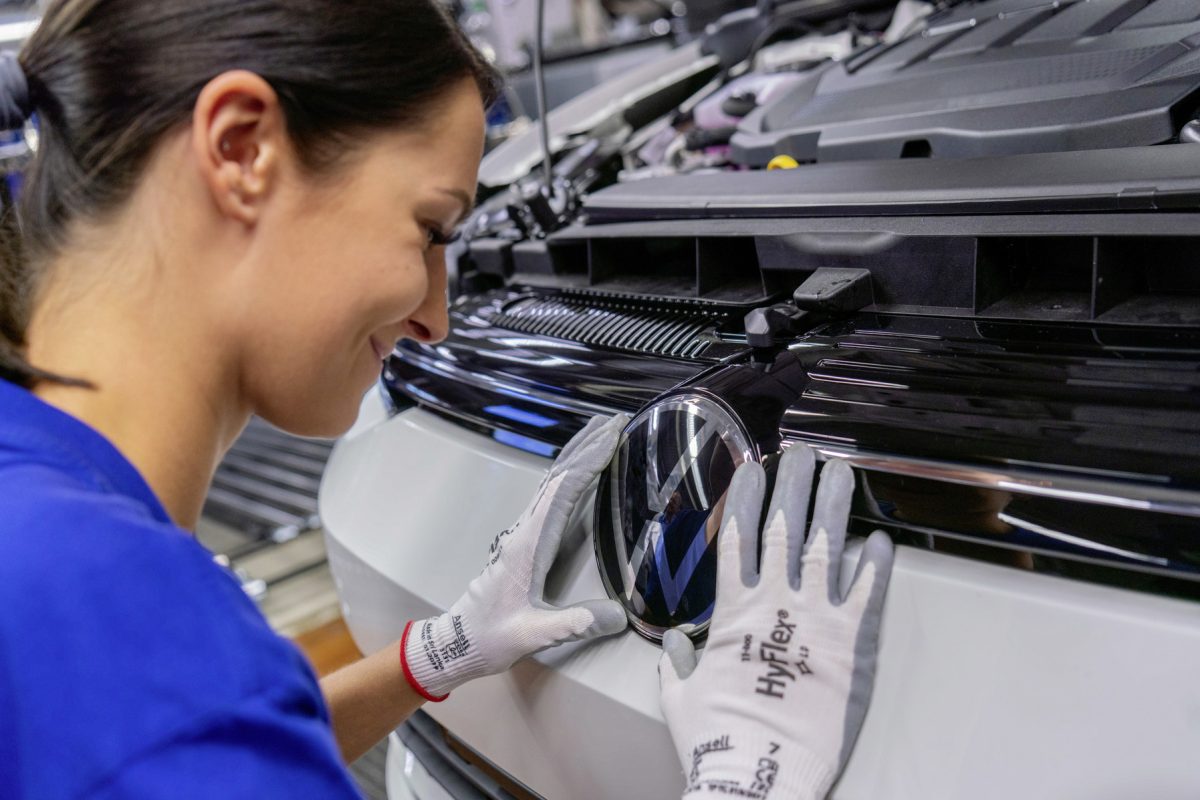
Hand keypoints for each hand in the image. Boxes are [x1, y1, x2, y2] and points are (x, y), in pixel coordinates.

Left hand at [401, 414, 629, 699]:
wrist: (458, 643)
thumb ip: (573, 625)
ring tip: (603, 433)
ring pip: (552, 482)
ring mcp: (523, 534)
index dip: (589, 462)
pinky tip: (581, 473)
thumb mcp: (532, 635)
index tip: (613, 437)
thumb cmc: (490, 637)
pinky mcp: (526, 542)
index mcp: (527, 545)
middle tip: (617, 420)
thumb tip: (619, 616)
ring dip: (578, 455)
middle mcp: (524, 531)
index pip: (562, 491)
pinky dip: (569, 476)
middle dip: (587, 445)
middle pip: (557, 476)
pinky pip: (550, 498)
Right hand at [659, 445, 893, 798]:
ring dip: (833, 504)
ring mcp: (817, 619)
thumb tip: (671, 645)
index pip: (737, 537)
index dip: (745, 497)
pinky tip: (882, 539)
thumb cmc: (718, 739)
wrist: (761, 774)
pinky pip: (869, 594)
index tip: (751, 467)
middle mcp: (776, 603)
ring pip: (827, 545)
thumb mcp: (682, 696)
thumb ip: (677, 663)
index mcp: (734, 611)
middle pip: (784, 527)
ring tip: (840, 472)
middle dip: (792, 483)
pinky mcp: (854, 645)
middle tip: (801, 452)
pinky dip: (876, 564)